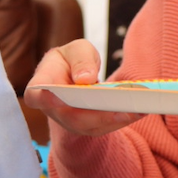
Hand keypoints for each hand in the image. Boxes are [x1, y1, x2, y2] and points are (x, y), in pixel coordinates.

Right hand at [23, 39, 144, 136]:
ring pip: (92, 126)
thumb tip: (86, 79)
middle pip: (72, 118)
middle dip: (100, 113)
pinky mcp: (88, 127)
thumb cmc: (73, 59)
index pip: (36, 96)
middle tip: (124, 106)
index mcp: (42, 86)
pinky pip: (105, 126)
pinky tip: (140, 109)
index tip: (56, 96)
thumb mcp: (77, 50)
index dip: (45, 99)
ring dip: (117, 119)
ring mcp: (70, 123)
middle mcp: (53, 110)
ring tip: (140, 107)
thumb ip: (80, 60)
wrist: (75, 74)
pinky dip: (123, 118)